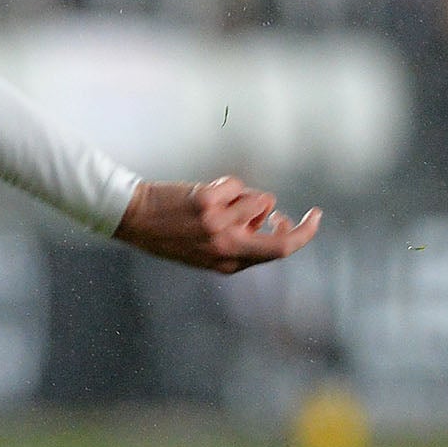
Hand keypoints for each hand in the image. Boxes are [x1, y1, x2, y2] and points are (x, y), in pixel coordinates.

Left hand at [112, 177, 320, 273]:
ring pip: (260, 200)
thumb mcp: (203, 250)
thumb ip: (236, 241)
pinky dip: (226, 183)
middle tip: (314, 214)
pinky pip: (237, 185)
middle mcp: (225, 248)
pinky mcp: (208, 204)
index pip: (276, 253)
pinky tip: (203, 191)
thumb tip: (271, 218)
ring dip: (246, 196)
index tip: (307, 222)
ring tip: (217, 200)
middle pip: (282, 241)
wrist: (132, 218)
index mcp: (227, 263)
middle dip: (305, 229)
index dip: (298, 237)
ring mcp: (218, 226)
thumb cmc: (167, 232)